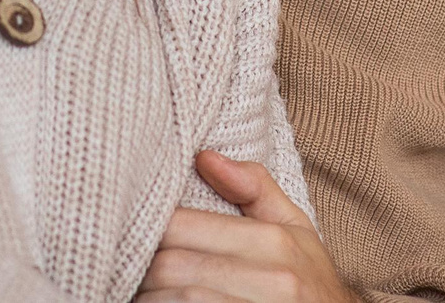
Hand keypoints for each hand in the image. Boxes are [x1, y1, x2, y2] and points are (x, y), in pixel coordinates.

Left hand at [136, 152, 352, 302]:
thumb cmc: (311, 284)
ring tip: (144, 291)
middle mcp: (273, 282)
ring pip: (176, 300)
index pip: (182, 227)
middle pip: (171, 267)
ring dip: (149, 296)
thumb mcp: (297, 231)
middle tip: (133, 265)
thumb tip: (204, 157)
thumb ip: (255, 189)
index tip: (141, 232)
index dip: (150, 229)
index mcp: (276, 244)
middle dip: (143, 268)